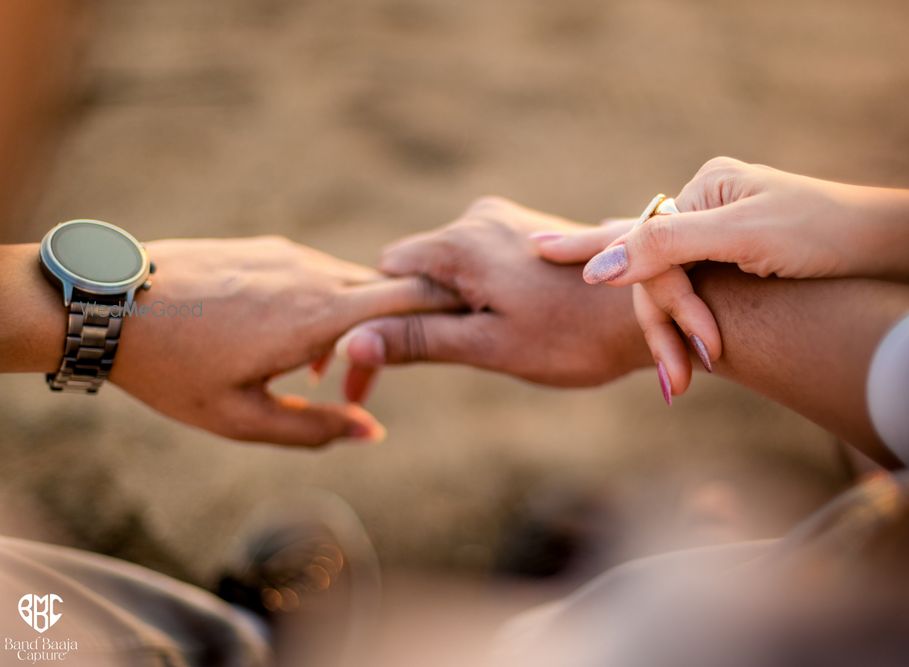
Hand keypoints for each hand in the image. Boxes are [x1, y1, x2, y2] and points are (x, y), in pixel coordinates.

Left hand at [110, 236, 459, 447]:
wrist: (106, 303)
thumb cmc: (171, 370)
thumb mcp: (241, 419)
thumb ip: (314, 429)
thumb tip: (370, 433)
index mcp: (317, 318)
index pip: (410, 301)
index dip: (450, 309)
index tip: (478, 319)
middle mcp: (313, 275)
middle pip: (391, 290)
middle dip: (405, 327)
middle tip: (393, 370)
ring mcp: (289, 255)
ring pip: (352, 283)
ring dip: (358, 321)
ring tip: (320, 369)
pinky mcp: (266, 247)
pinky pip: (317, 273)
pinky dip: (325, 303)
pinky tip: (290, 338)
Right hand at [339, 197, 650, 399]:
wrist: (661, 309)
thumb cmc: (575, 336)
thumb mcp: (489, 346)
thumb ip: (418, 341)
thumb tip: (352, 343)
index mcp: (461, 242)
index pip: (387, 271)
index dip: (383, 316)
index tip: (401, 356)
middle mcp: (480, 217)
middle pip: (419, 267)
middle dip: (422, 313)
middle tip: (457, 355)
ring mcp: (508, 220)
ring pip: (453, 267)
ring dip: (458, 306)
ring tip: (502, 337)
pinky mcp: (530, 231)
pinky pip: (482, 261)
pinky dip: (484, 294)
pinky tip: (521, 319)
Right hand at [534, 157, 908, 390]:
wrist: (896, 247)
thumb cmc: (827, 234)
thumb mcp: (744, 236)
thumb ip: (665, 246)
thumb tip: (598, 269)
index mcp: (705, 190)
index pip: (641, 240)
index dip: (589, 252)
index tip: (536, 254)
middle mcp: (708, 210)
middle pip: (655, 274)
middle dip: (664, 328)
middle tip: (674, 384)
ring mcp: (723, 239)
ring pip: (673, 292)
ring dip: (676, 337)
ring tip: (679, 385)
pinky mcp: (739, 267)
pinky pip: (694, 296)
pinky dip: (684, 327)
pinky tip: (672, 342)